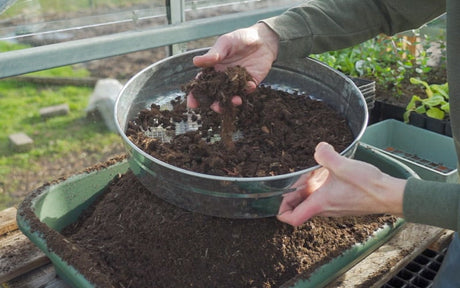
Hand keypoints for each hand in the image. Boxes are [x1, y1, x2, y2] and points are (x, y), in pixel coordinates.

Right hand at [187, 22, 278, 111]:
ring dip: (232, 102)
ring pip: (231, 97)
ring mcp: (237, 83)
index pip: (202, 85)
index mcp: (213, 70)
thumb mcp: (225, 43)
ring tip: (235, 101)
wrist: (262, 38)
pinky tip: (250, 85)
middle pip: (216, 96)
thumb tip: (195, 61)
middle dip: (214, 104)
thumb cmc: (239, 38)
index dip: (195, 95)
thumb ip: (213, 54)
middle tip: (215, 107)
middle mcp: (224, 79)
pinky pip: (248, 90)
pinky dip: (248, 90)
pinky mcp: (251, 83)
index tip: (192, 104)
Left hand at [277, 142, 406, 225]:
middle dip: (293, 195)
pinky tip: (327, 174)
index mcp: (319, 203)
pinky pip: (324, 199)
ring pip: (312, 202)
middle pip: (300, 208)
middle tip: (293, 180)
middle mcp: (325, 209)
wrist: (390, 195)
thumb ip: (326, 155)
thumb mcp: (343, 165)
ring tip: (310, 174)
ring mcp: (334, 208)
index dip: (280, 212)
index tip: (276, 201)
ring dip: (307, 190)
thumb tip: (319, 148)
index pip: (292, 218)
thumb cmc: (368, 185)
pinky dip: (320, 189)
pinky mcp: (342, 204)